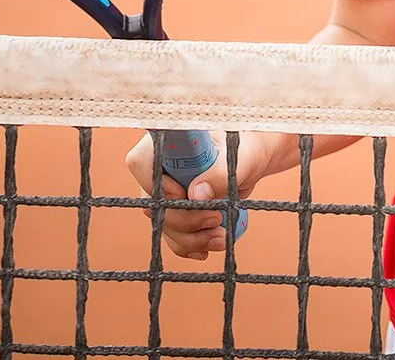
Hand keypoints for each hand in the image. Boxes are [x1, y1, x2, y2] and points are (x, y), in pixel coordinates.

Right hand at [125, 131, 278, 260]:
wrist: (252, 160)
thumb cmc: (245, 149)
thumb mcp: (240, 158)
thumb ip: (221, 173)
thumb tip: (197, 195)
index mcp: (168, 143)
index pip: (142, 164)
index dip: (159, 185)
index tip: (186, 194)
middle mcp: (159, 169)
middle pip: (153, 202)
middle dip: (184, 220)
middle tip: (217, 220)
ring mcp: (164, 193)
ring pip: (163, 224)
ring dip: (190, 238)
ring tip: (222, 238)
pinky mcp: (176, 211)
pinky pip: (172, 236)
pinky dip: (189, 246)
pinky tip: (206, 250)